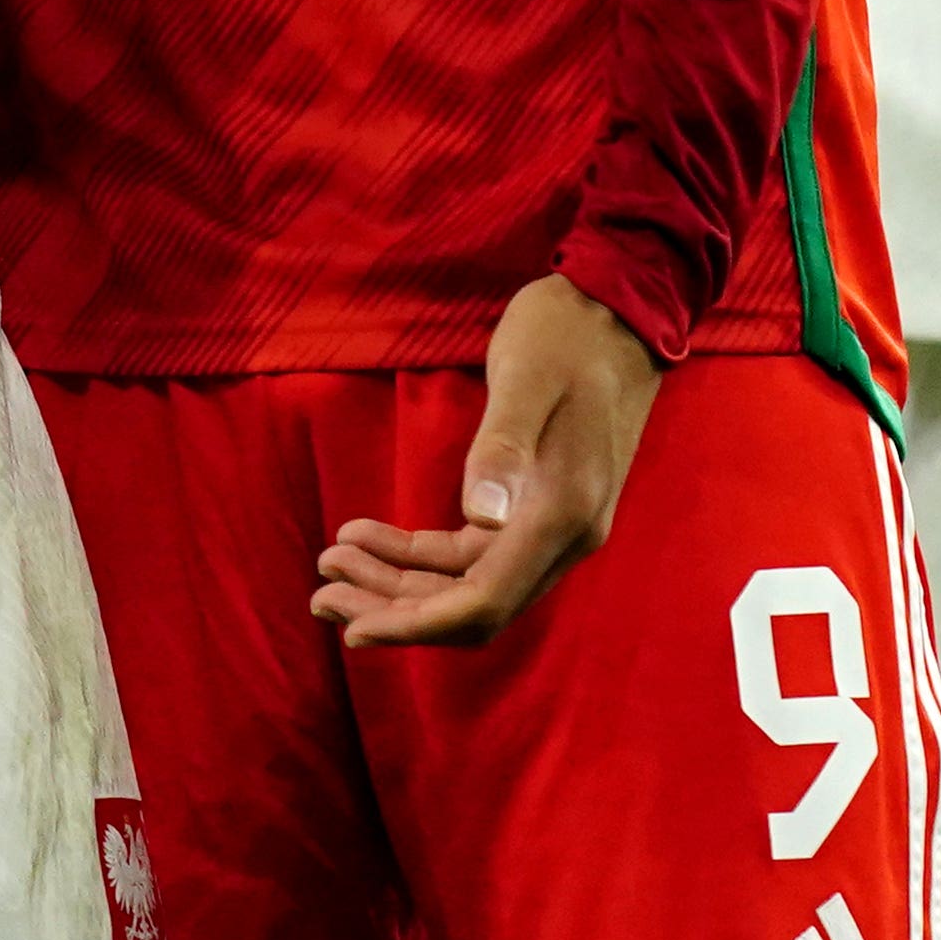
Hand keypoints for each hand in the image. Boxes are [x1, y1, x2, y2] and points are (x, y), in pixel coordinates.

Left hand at [312, 274, 662, 647]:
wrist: (620, 307)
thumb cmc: (566, 333)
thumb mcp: (526, 375)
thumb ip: (505, 446)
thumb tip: (480, 517)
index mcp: (563, 514)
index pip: (483, 601)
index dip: (415, 624)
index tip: (353, 631)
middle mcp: (565, 537)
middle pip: (471, 606)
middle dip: (394, 610)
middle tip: (320, 594)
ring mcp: (555, 524)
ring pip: (467, 583)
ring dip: (398, 583)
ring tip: (333, 559)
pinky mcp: (540, 506)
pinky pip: (473, 552)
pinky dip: (419, 553)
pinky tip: (369, 533)